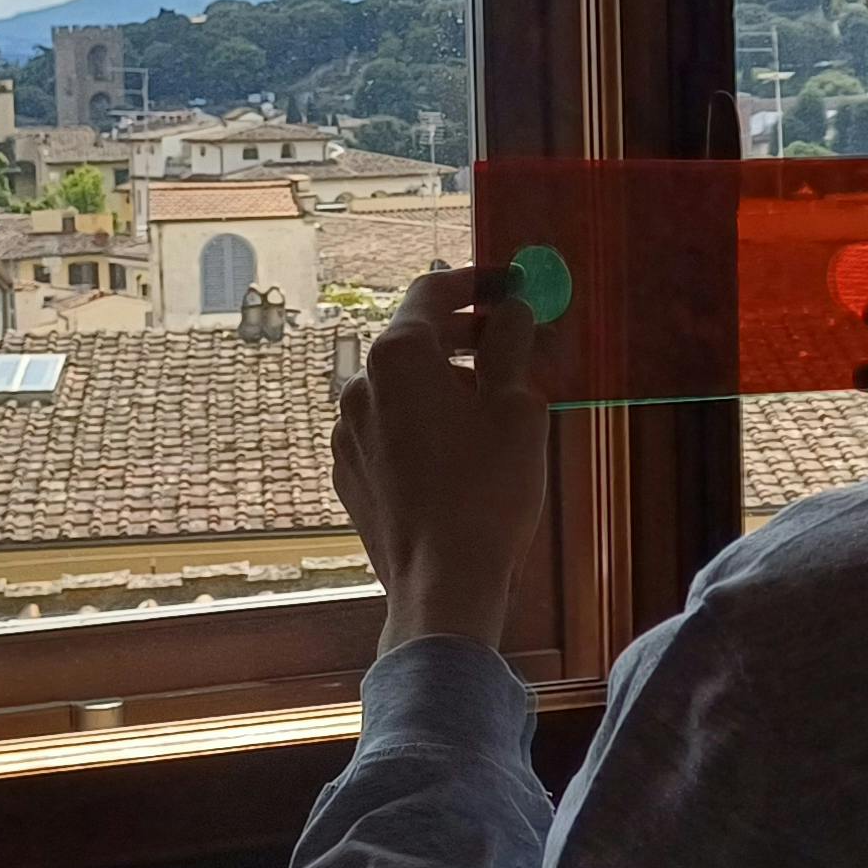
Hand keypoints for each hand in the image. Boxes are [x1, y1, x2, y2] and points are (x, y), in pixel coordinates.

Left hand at [332, 266, 550, 654]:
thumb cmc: (487, 491)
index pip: (432, 291)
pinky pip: (391, 428)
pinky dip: (426, 422)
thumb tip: (511, 308)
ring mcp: (349, 433)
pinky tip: (464, 451)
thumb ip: (510, 345)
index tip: (512, 287)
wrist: (442, 585)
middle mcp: (361, 386)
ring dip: (448, 382)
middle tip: (518, 344)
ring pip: (403, 387)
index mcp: (398, 356)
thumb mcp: (517, 407)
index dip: (477, 283)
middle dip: (469, 335)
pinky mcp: (350, 473)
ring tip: (499, 406)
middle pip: (416, 338)